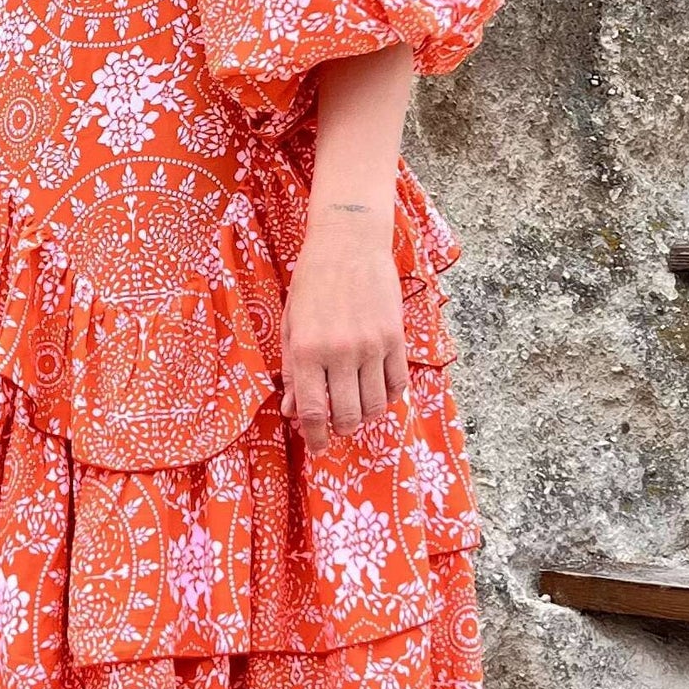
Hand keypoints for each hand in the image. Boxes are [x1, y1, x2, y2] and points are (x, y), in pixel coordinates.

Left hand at [279, 222, 409, 455]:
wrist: (348, 243)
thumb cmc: (312, 282)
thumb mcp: (291, 324)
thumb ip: (292, 370)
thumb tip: (293, 411)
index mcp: (307, 349)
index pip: (312, 411)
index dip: (314, 437)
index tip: (316, 446)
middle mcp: (340, 351)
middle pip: (347, 415)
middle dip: (342, 429)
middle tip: (338, 427)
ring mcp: (372, 345)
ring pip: (375, 405)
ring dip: (366, 415)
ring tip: (358, 407)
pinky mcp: (395, 337)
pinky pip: (397, 383)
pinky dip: (389, 396)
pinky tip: (378, 389)